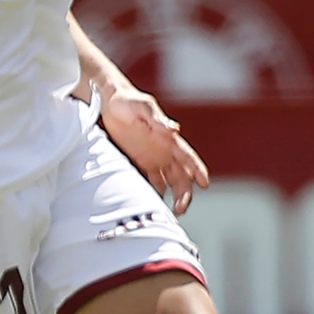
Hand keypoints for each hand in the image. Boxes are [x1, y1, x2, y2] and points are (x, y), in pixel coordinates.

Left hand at [98, 86, 209, 214]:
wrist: (108, 101)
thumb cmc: (128, 101)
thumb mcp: (142, 107)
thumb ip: (157, 119)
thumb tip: (174, 129)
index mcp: (168, 138)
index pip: (187, 156)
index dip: (197, 170)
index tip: (204, 184)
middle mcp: (164, 150)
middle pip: (181, 175)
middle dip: (185, 193)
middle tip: (181, 209)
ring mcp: (153, 157)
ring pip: (170, 181)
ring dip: (174, 196)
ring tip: (173, 212)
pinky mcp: (141, 162)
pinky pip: (152, 181)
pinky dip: (155, 193)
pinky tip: (153, 205)